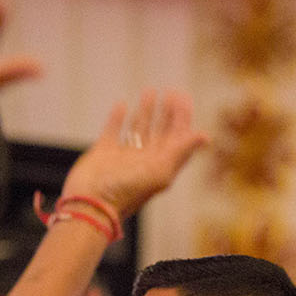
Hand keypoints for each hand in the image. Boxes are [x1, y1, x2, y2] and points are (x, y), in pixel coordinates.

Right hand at [60, 89, 207, 218]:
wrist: (90, 204)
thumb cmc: (126, 191)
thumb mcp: (159, 170)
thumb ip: (180, 151)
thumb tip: (205, 136)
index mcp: (161, 165)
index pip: (177, 138)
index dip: (183, 118)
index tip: (183, 97)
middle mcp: (144, 160)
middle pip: (160, 132)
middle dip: (168, 112)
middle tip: (172, 92)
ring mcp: (123, 157)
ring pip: (138, 129)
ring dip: (145, 111)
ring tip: (150, 91)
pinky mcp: (103, 153)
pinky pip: (113, 131)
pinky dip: (117, 118)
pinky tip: (121, 104)